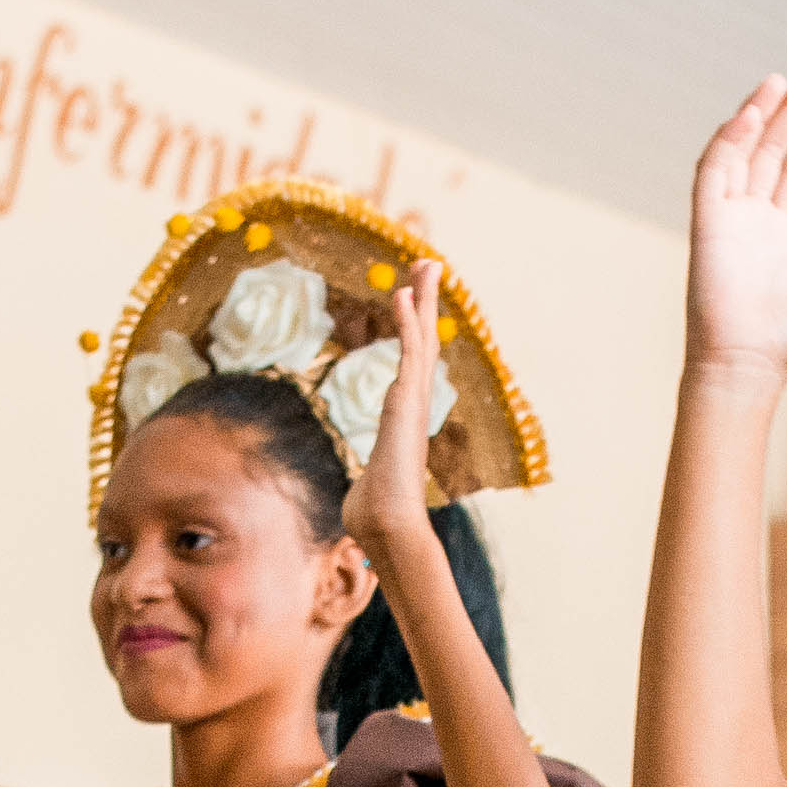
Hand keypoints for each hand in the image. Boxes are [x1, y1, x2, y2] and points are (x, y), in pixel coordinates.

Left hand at [343, 262, 453, 580]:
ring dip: (423, 298)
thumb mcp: (365, 489)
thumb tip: (357, 508)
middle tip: (429, 265)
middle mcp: (414, 401)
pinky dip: (407, 320)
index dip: (415, 328)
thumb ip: (365, 485)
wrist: (388, 524)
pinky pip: (407, 350)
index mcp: (404, 415)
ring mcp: (413, 399)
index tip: (413, 301)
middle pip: (424, 339)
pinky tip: (401, 293)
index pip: (412, 362)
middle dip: (426, 301)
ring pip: (422, 337)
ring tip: (425, 262)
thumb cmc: (374, 514)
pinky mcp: (406, 400)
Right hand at [684, 69, 786, 382]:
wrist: (749, 365)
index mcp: (777, 239)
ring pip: (740, 152)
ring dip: (757, 114)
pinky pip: (714, 169)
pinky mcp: (707, 222)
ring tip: (780, 79)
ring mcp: (726, 219)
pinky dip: (728, 139)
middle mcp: (750, 223)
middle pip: (768, 151)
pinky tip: (751, 113)